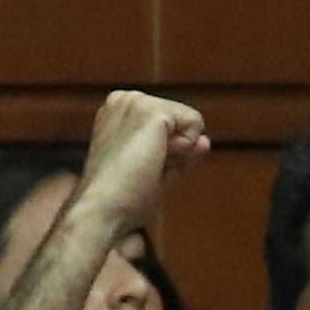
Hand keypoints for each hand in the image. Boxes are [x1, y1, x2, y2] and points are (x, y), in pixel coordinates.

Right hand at [62, 88, 209, 242]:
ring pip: (189, 121)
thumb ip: (180, 154)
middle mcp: (124, 99)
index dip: (164, 152)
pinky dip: (184, 149)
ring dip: (178, 152)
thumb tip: (204, 140)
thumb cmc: (121, 198)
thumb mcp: (156, 171)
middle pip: (179, 120)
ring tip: (147, 167)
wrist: (104, 209)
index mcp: (117, 112)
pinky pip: (195, 124)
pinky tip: (155, 160)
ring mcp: (137, 102)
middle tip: (144, 171)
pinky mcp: (151, 111)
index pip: (166, 124)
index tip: (139, 170)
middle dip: (173, 150)